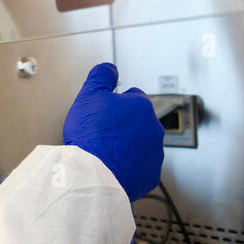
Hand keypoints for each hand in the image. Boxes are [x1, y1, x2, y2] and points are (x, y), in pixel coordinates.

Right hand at [63, 63, 163, 201]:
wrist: (94, 175)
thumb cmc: (92, 136)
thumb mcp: (89, 95)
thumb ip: (101, 76)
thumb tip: (109, 68)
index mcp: (141, 106)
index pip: (133, 96)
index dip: (116, 102)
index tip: (104, 111)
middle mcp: (153, 128)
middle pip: (138, 120)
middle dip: (123, 124)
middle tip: (102, 131)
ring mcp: (154, 153)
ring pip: (141, 143)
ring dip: (127, 145)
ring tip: (106, 150)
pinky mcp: (150, 174)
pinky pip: (141, 166)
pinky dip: (129, 166)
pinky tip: (113, 165)